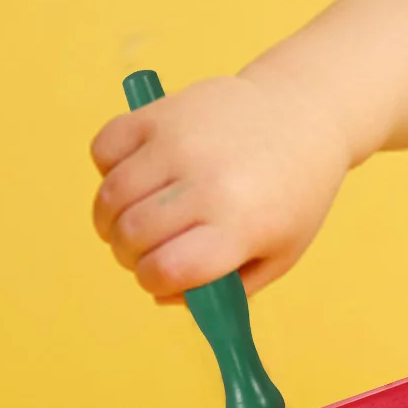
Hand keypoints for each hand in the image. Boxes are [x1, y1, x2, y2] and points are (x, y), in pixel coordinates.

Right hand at [89, 69, 352, 303]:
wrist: (303, 115)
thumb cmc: (292, 195)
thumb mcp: (280, 253)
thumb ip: (229, 288)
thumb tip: (162, 296)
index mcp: (242, 226)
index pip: (168, 269)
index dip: (153, 282)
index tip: (159, 278)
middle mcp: (209, 183)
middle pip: (132, 235)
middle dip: (127, 255)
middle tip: (139, 252)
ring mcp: (180, 143)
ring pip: (111, 196)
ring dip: (108, 219)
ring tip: (128, 222)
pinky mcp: (160, 112)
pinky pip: (104, 149)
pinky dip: (107, 170)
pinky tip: (134, 177)